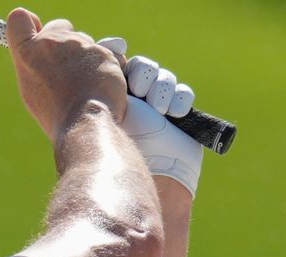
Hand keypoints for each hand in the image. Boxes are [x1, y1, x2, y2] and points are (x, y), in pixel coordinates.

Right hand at [7, 8, 127, 140]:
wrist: (84, 123)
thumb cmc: (56, 112)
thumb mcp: (32, 89)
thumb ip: (34, 65)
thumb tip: (39, 55)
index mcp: (27, 53)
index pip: (18, 20)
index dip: (29, 24)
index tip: (37, 34)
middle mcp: (51, 42)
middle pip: (58, 27)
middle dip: (65, 41)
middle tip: (68, 68)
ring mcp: (78, 45)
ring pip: (84, 42)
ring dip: (86, 57)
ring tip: (84, 85)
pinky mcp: (103, 51)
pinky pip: (105, 54)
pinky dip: (104, 68)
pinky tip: (100, 86)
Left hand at [98, 38, 202, 197]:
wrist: (146, 178)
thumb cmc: (116, 148)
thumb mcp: (103, 112)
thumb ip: (102, 86)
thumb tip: (107, 55)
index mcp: (107, 100)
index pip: (113, 65)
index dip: (116, 53)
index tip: (117, 48)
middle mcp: (131, 102)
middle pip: (140, 67)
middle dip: (142, 73)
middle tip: (138, 89)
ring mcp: (156, 109)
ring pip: (163, 78)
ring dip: (161, 87)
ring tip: (158, 108)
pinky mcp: (179, 116)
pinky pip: (183, 93)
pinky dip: (179, 98)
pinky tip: (174, 112)